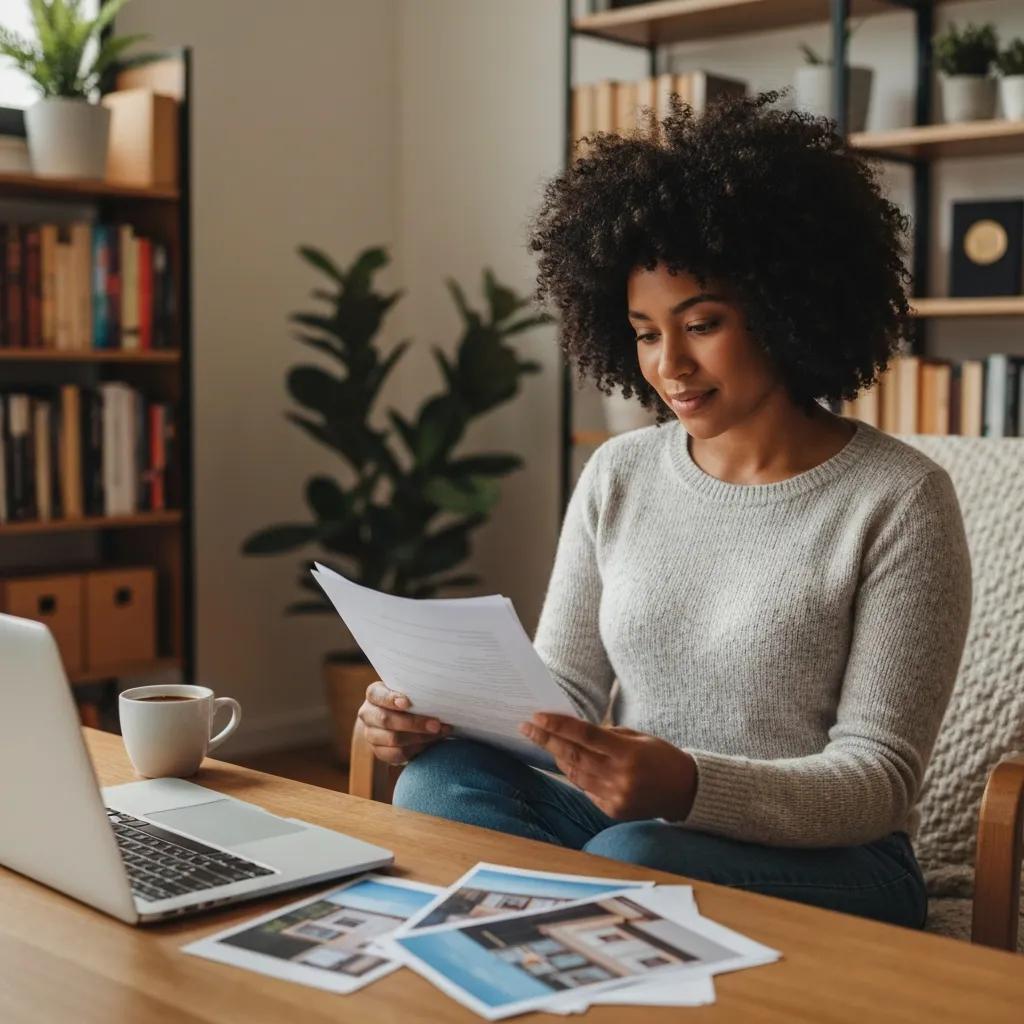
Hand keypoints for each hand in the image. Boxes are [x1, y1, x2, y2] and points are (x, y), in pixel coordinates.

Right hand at [357, 681, 450, 766]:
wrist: (395, 719)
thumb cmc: (408, 699)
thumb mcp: (408, 691)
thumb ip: (415, 692)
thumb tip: (437, 693)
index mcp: (374, 695)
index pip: (377, 695)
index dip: (390, 699)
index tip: (407, 703)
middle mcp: (368, 714)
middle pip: (386, 720)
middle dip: (414, 723)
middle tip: (436, 724)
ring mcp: (371, 735)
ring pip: (393, 739)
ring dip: (419, 738)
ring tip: (439, 733)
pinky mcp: (378, 752)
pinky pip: (397, 754)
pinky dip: (416, 749)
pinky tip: (429, 743)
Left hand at [519, 713, 696, 820]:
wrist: (685, 791)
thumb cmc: (661, 756)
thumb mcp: (638, 738)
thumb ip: (607, 735)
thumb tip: (573, 730)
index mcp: (628, 753)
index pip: (585, 736)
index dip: (559, 725)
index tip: (537, 716)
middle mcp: (620, 777)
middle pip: (573, 756)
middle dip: (546, 740)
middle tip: (526, 727)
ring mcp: (615, 797)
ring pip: (575, 774)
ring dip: (557, 757)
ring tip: (542, 741)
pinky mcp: (613, 811)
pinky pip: (586, 790)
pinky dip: (575, 775)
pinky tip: (566, 762)